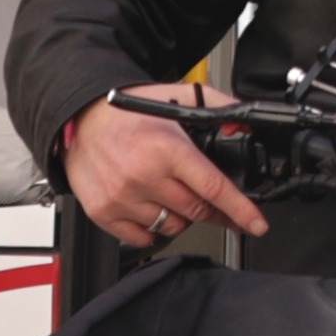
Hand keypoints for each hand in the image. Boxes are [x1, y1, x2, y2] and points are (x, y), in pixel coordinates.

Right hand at [64, 88, 268, 249]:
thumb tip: (245, 125)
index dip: (241, 210)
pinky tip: (152, 207)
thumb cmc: (127, 110)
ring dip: (182, 217)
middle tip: (216, 205)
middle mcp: (144, 176)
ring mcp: (122, 197)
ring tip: (173, 195)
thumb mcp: (177, 97)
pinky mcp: (103, 211)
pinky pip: (143, 237)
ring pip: (173, 227)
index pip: (214, 188)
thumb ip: (217, 107)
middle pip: (197, 211)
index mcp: (167, 149)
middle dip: (214, 212)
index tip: (256, 225)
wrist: (79, 117)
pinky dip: (154, 229)